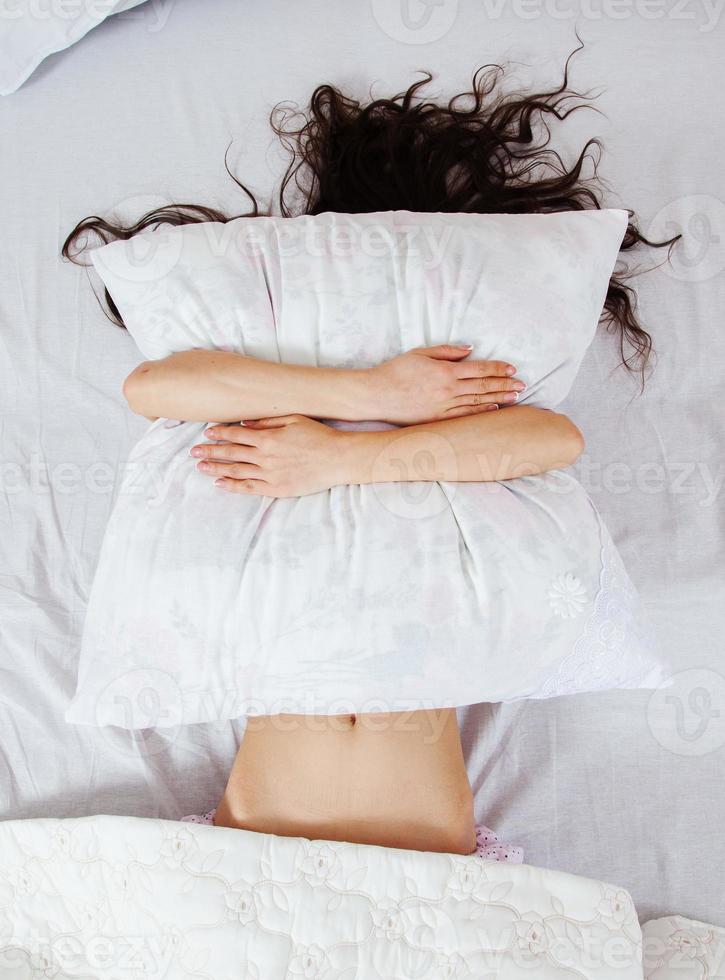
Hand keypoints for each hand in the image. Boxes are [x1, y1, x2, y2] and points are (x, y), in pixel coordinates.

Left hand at [191, 415, 345, 496]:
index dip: (219, 433)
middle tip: (193, 452)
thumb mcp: (294, 420)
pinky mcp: (276, 488)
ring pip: (235, 470)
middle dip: (210, 451)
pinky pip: (248, 488)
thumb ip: (268, 421)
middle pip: (230, 453)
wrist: (338, 459)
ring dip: (215, 468)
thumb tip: (245, 422)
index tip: (206, 433)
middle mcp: (265, 456)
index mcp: (268, 437)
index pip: (236, 434)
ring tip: (200, 466)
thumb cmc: (318, 436)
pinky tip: (219, 483)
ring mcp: (269, 474)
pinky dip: (231, 485)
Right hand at [365, 344, 525, 424]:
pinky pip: (464, 415)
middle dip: (505, 384)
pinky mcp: (437, 419)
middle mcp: (448, 390)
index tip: (512, 368)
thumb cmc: (395, 371)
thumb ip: (447, 351)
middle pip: (483, 386)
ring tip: (515, 396)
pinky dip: (481, 412)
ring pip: (478, 402)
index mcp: (445, 372)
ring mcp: (443, 407)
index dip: (498, 368)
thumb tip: (470, 349)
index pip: (479, 368)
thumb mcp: (420, 353)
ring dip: (499, 398)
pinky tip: (494, 409)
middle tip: (523, 384)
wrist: (376, 395)